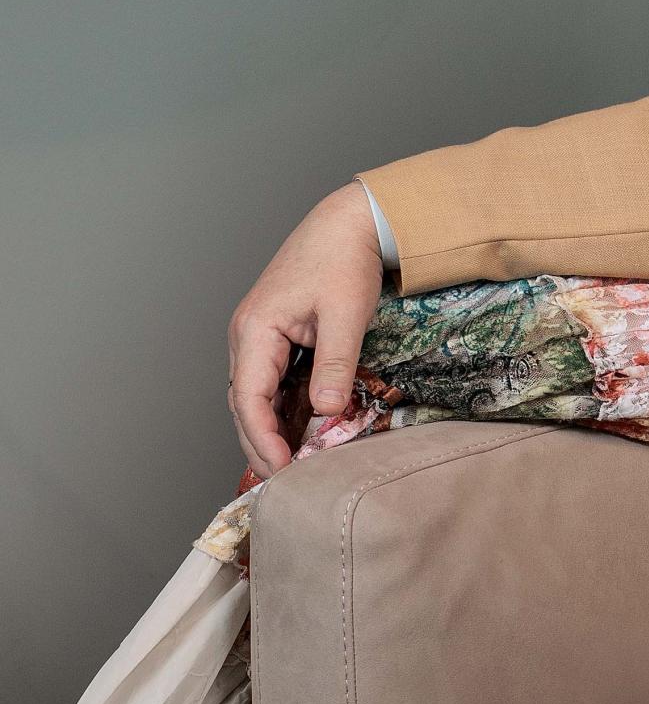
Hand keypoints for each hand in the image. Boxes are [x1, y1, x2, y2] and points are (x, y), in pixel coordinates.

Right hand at [227, 184, 384, 479]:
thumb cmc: (344, 260)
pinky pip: (273, 381)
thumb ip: (334, 363)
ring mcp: (260, 336)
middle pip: (245, 403)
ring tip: (292, 463)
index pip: (249, 400)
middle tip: (284, 480)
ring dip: (271, 428)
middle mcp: (248, 336)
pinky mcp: (278, 336)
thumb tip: (326, 411)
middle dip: (261, 443)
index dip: (263, 440)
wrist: (348, 223)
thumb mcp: (345, 314)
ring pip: (257, 395)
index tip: (283, 471)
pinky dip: (283, 407)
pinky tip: (301, 428)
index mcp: (255, 330)